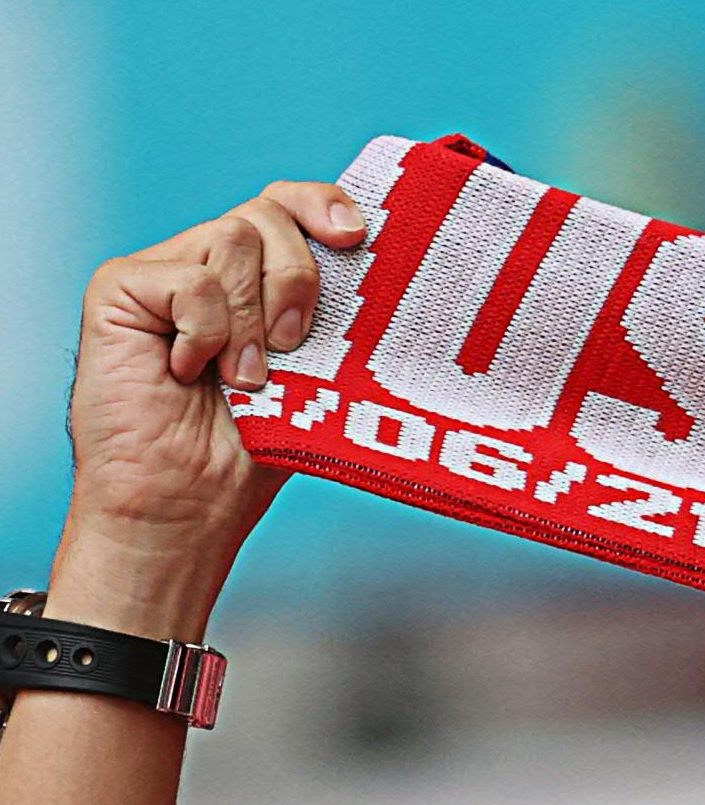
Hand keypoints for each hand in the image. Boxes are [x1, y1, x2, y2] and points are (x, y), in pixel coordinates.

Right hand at [53, 182, 364, 631]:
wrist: (186, 506)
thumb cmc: (250, 456)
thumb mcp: (314, 384)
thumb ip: (334, 327)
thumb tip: (390, 284)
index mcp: (258, 285)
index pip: (288, 207)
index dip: (321, 205)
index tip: (356, 235)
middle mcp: (211, 268)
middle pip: (267, 215)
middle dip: (299, 279)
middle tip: (291, 344)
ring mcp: (164, 274)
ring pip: (235, 240)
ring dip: (253, 322)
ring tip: (242, 379)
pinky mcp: (122, 288)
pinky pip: (193, 280)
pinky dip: (206, 333)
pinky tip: (191, 372)